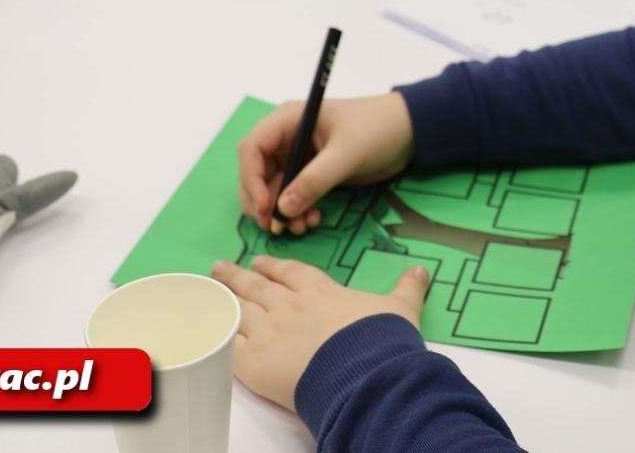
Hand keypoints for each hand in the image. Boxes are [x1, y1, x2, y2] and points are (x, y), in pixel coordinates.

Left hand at [211, 255, 428, 412]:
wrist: (365, 373)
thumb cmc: (381, 339)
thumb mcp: (401, 307)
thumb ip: (407, 288)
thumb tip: (421, 270)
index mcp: (320, 292)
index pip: (291, 274)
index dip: (275, 266)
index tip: (261, 261)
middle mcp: (290, 307)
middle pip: (257, 287)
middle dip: (239, 276)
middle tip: (220, 266)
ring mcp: (269, 332)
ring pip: (240, 311)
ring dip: (225, 299)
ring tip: (212, 289)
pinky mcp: (255, 363)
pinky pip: (231, 346)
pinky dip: (220, 336)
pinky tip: (212, 330)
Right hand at [237, 92, 413, 234]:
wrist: (411, 132)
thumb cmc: (378, 130)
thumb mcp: (346, 155)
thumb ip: (314, 180)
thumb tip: (282, 209)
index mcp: (289, 119)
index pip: (252, 148)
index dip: (251, 179)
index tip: (265, 207)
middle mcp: (288, 136)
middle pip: (257, 171)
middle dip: (263, 200)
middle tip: (275, 227)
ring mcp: (299, 154)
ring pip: (275, 187)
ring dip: (282, 210)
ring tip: (300, 228)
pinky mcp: (313, 171)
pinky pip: (293, 194)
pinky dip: (297, 210)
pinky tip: (311, 222)